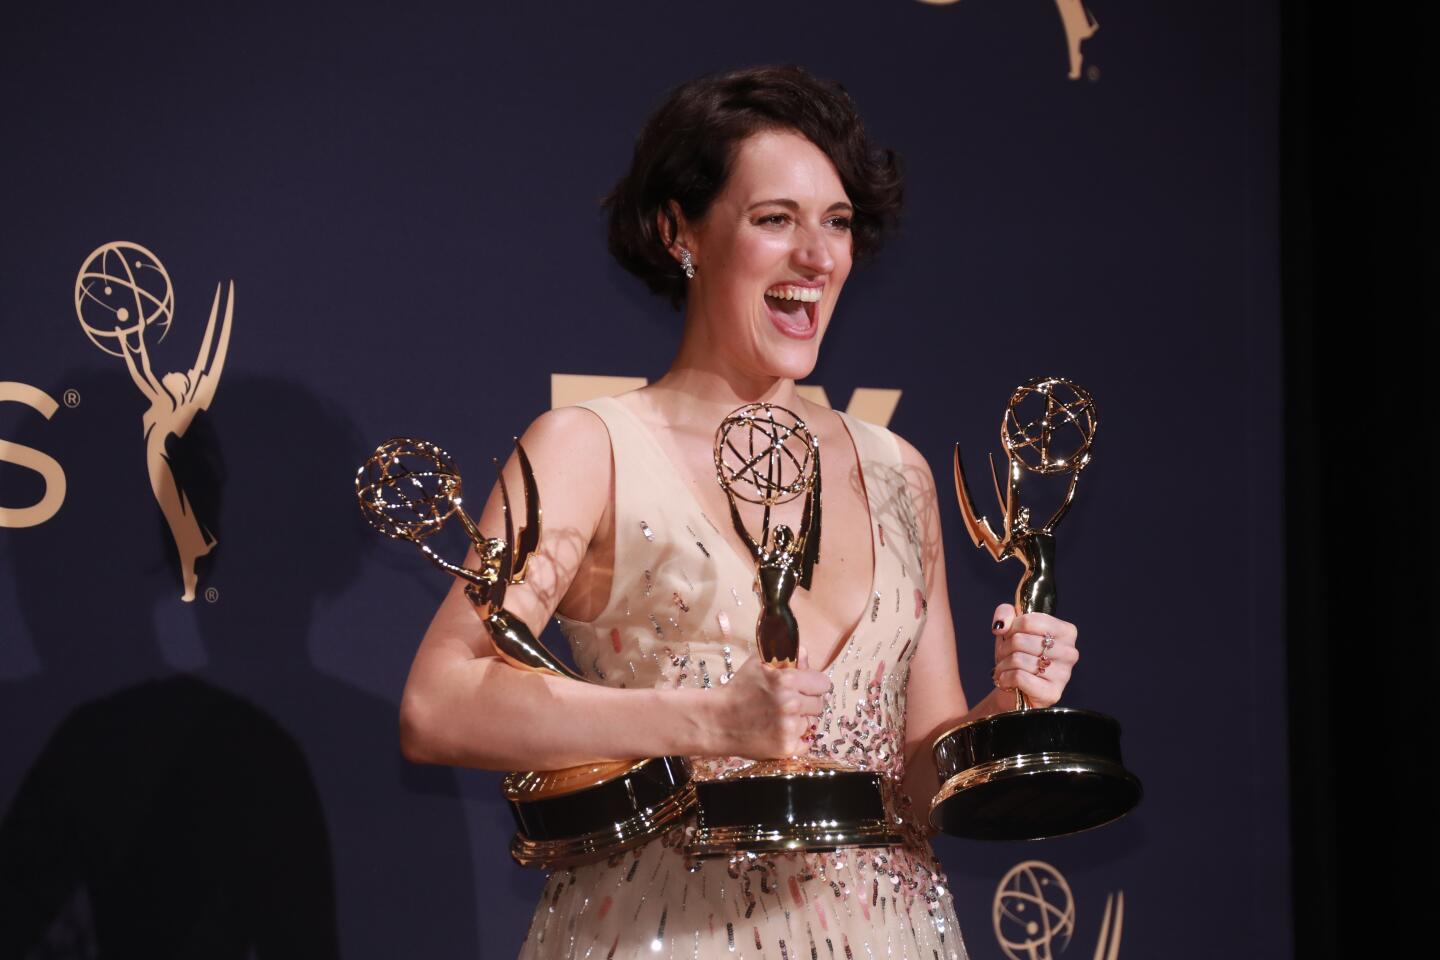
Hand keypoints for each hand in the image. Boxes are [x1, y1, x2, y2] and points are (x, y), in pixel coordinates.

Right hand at [707, 646, 831, 758]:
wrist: (717, 720)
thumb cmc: (739, 689)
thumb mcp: (758, 662)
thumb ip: (787, 654)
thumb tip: (807, 657)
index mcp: (786, 680)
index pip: (822, 683)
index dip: (813, 684)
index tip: (805, 688)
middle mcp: (790, 704)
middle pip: (819, 704)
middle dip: (807, 703)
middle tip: (788, 704)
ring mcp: (789, 728)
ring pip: (810, 723)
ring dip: (799, 721)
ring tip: (778, 719)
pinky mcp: (786, 748)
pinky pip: (805, 743)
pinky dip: (795, 739)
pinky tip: (778, 733)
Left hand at [991, 604, 1078, 708]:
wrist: (1016, 690)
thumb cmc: (1018, 656)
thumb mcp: (1011, 629)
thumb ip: (1006, 613)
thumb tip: (1002, 624)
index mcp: (1066, 632)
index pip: (1028, 621)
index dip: (1011, 629)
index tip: (1009, 637)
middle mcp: (1070, 652)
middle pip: (1020, 640)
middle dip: (1004, 649)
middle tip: (1005, 656)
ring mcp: (1063, 674)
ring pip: (1018, 659)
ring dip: (1003, 665)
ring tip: (1005, 669)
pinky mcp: (1052, 693)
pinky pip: (1019, 677)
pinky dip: (1005, 678)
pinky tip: (1007, 681)